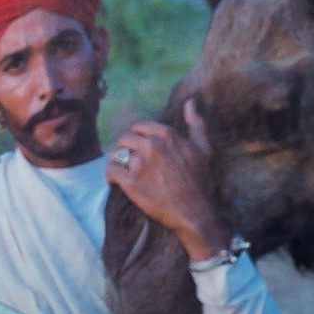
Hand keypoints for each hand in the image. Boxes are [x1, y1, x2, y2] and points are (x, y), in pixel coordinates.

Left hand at [108, 117, 228, 258]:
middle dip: (126, 149)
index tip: (140, 147)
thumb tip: (190, 102)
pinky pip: (110, 171)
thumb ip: (196, 124)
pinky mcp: (130, 182)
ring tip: (123, 170)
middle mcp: (151, 146)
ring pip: (116, 154)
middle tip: (131, 160)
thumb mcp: (203, 149)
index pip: (138, 126)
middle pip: (124, 139)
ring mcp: (139, 164)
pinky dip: (110, 176)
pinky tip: (115, 181)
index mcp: (166, 135)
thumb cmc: (198, 180)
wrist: (192, 211)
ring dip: (117, 162)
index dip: (137, 136)